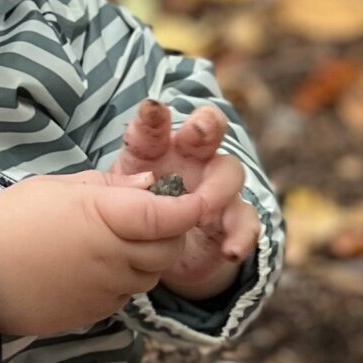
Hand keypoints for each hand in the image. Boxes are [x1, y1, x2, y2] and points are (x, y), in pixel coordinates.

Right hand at [0, 166, 241, 340]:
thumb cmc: (12, 221)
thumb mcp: (58, 188)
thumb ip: (110, 186)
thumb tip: (150, 185)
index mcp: (103, 216)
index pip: (167, 215)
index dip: (188, 208)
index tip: (196, 200)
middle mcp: (113, 256)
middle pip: (169, 250)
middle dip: (172, 234)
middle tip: (157, 219)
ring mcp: (106, 288)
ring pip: (151, 275)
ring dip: (150, 259)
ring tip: (122, 242)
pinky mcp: (96, 312)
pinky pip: (127, 295)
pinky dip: (126, 280)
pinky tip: (98, 267)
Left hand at [106, 100, 260, 303]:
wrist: (163, 253)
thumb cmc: (138, 214)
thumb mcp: (121, 204)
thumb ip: (120, 195)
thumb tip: (116, 194)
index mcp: (156, 151)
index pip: (154, 127)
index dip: (153, 117)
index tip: (152, 109)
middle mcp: (191, 160)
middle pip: (206, 132)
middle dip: (204, 125)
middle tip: (198, 131)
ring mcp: (216, 187)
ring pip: (229, 172)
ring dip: (219, 189)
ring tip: (203, 211)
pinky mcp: (232, 218)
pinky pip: (245, 221)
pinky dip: (241, 235)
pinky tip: (231, 250)